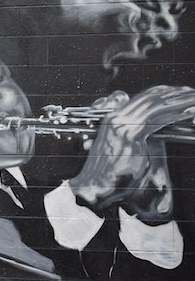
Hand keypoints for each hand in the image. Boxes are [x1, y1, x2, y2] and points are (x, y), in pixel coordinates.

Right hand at [69, 86, 194, 211]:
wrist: (96, 188)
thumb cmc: (112, 175)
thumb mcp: (127, 151)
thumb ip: (140, 138)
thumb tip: (157, 134)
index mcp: (114, 118)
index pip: (142, 97)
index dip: (163, 92)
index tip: (181, 93)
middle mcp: (116, 117)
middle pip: (149, 96)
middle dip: (174, 93)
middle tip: (192, 92)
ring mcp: (121, 124)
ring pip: (155, 103)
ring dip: (178, 100)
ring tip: (194, 99)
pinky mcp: (129, 135)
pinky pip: (158, 118)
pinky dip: (176, 113)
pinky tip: (191, 112)